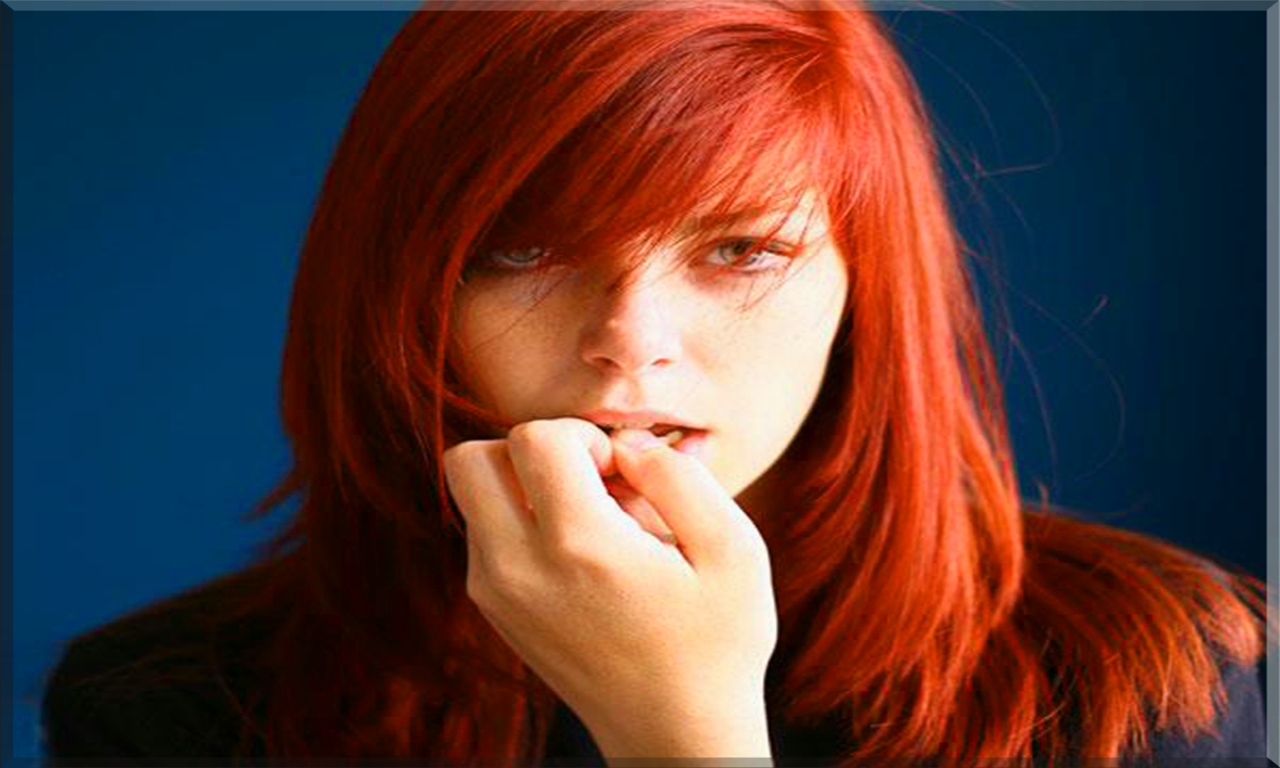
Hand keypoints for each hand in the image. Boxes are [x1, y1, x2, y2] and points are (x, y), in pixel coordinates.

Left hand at [441, 418, 777, 760]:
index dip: (584, 436)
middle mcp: (517, 568)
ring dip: (525, 483)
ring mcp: (496, 592)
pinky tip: (582, 550)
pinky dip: (523, 518)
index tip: (623, 475)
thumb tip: (623, 442)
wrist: (673, 732)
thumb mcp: (734, 550)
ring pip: (473, 491)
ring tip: (592, 519)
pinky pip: (484, 528)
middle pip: (471, 457)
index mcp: (578, 547)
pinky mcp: (493, 607)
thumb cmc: (715, 643)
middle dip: (532, 450)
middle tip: (590, 483)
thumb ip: (678, 476)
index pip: (534, 437)